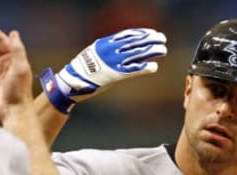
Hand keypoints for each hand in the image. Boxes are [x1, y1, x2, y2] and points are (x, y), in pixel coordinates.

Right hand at [40, 28, 166, 113]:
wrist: (73, 80)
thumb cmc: (84, 68)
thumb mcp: (95, 52)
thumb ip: (109, 48)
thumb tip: (121, 46)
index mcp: (106, 43)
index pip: (128, 35)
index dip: (142, 33)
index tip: (152, 32)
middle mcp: (111, 51)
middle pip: (135, 42)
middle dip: (150, 40)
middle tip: (162, 39)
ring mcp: (114, 63)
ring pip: (137, 54)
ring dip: (152, 51)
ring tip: (163, 50)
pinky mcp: (116, 76)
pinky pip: (133, 70)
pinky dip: (145, 68)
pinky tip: (154, 67)